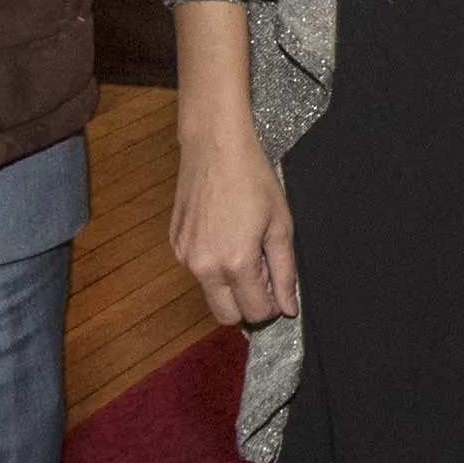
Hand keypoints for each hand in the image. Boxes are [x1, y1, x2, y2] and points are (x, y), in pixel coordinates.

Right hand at [170, 112, 298, 328]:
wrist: (214, 146)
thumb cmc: (251, 178)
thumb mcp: (280, 226)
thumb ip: (285, 273)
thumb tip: (288, 307)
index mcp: (235, 263)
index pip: (254, 313)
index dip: (272, 306)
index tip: (278, 288)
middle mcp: (204, 266)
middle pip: (226, 315)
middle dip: (247, 304)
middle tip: (262, 272)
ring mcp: (184, 256)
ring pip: (211, 293)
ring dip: (230, 284)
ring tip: (244, 245)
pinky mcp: (175, 244)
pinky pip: (197, 271)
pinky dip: (213, 264)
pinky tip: (225, 233)